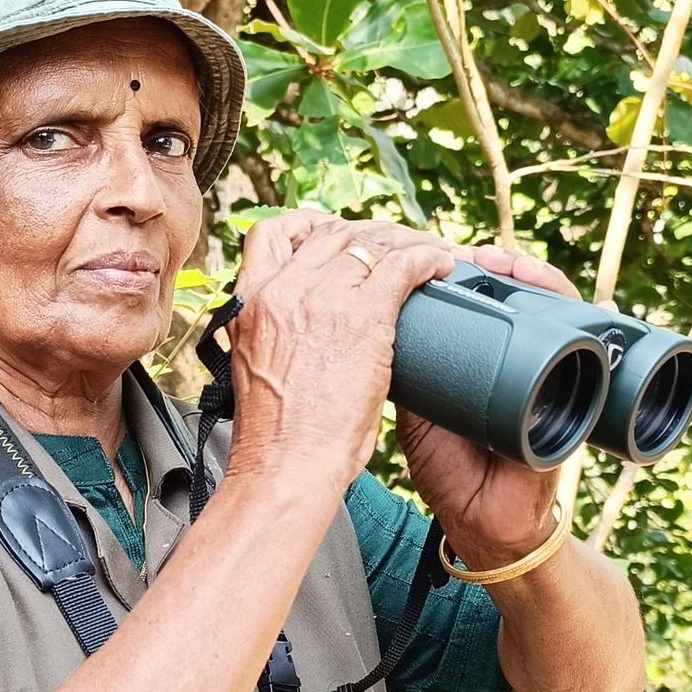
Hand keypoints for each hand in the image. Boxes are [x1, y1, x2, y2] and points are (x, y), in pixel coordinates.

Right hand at [224, 214, 455, 505]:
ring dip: (404, 242)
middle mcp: (282, 289)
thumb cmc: (276, 437)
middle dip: (366, 233)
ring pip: (371, 240)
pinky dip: (428, 259)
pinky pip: (404, 265)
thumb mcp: (256, 369)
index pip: (271, 234)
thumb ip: (274, 338)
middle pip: (330, 231)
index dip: (307, 228)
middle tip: (392, 247)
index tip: (334, 239)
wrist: (284, 464)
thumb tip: (302, 334)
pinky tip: (441, 268)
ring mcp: (322, 298)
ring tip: (426, 255)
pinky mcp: (363, 316)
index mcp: (250, 302)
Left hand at [396, 243, 581, 567]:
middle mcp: (519, 360)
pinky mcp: (571, 393)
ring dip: (534, 279)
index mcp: (482, 361)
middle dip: (502, 268)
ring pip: (552, 307)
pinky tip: (563, 294)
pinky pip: (581, 341)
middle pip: (519, 295)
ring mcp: (549, 373)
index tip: (443, 258)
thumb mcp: (417, 413)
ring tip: (507, 266)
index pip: (482, 302)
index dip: (469, 276)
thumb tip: (371, 325)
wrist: (484, 523)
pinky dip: (575, 311)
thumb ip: (403, 374)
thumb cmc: (451, 472)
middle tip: (479, 256)